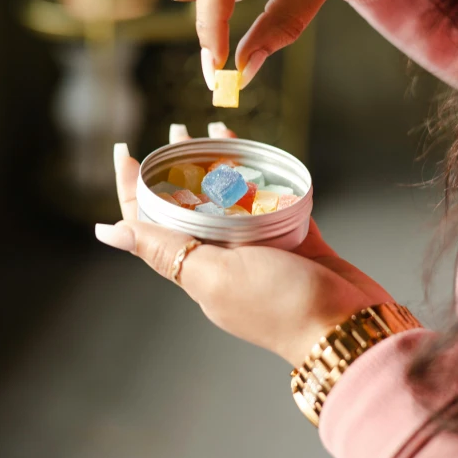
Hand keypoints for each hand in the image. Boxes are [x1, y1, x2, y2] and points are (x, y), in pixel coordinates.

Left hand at [95, 123, 394, 365]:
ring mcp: (258, 248)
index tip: (125, 151)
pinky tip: (255, 153)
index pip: (151, 225)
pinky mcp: (292, 238)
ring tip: (211, 132)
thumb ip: (167, 251)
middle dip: (177, 166)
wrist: (347, 327)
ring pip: (230, 197)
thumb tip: (110, 233)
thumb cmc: (280, 305)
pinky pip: (269, 198)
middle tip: (176, 130)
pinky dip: (259, 173)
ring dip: (219, 164)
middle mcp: (222, 257)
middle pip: (190, 205)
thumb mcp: (215, 276)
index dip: (133, 189)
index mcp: (196, 268)